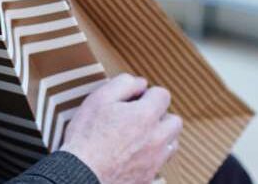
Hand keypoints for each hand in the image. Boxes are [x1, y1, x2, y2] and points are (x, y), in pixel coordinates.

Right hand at [60, 74, 182, 183]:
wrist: (82, 173)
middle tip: (138, 116)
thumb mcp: (99, 98)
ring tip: (138, 135)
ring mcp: (156, 160)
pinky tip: (134, 153)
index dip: (147, 93)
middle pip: (174, 121)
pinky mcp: (149, 176)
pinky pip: (161, 162)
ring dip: (160, 136)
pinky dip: (153, 155)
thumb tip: (139, 82)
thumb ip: (123, 84)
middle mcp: (157, 138)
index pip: (163, 95)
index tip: (134, 98)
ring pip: (172, 143)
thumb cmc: (87, 136)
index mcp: (146, 116)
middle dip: (159, 115)